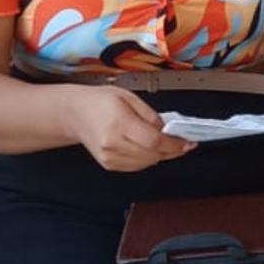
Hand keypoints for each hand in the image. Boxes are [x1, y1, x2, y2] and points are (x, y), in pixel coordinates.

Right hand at [65, 86, 196, 171]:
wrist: (75, 113)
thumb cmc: (99, 101)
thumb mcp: (128, 97)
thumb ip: (150, 115)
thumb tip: (167, 130)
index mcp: (118, 123)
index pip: (154, 141)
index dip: (175, 144)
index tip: (188, 142)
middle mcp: (112, 143)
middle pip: (153, 155)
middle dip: (172, 150)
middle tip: (182, 142)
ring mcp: (109, 157)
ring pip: (147, 163)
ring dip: (161, 155)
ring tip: (166, 143)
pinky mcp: (109, 165)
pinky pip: (137, 167)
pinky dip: (148, 158)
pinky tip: (149, 148)